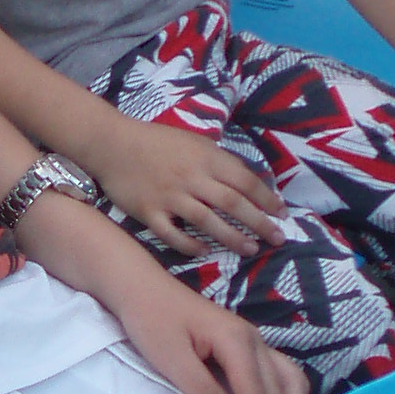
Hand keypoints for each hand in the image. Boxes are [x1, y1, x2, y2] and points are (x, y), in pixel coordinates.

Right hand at [90, 110, 282, 256]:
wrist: (113, 144)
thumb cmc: (156, 141)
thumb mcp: (194, 142)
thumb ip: (218, 161)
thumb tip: (246, 182)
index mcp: (206, 158)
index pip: (245, 181)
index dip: (267, 199)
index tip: (282, 214)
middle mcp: (192, 178)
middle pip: (233, 204)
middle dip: (260, 223)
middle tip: (278, 239)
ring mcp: (170, 197)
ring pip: (208, 222)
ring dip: (232, 238)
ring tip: (250, 249)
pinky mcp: (149, 213)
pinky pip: (173, 235)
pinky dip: (190, 245)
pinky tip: (205, 252)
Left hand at [107, 266, 307, 393]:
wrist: (143, 288)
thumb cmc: (151, 319)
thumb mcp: (170, 356)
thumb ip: (199, 388)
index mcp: (236, 340)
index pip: (254, 393)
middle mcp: (254, 339)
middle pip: (276, 392)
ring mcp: (254, 341)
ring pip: (288, 381)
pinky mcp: (248, 346)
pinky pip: (280, 374)